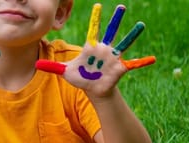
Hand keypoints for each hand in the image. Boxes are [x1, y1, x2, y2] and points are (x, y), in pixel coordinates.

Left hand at [36, 4, 154, 96]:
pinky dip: (143, 61)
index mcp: (92, 47)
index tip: (98, 5)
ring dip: (132, 35)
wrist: (93, 89)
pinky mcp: (120, 68)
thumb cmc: (81, 77)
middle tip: (121, 7)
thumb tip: (35, 63)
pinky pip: (133, 63)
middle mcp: (104, 49)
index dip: (96, 18)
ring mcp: (113, 57)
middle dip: (115, 19)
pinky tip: (153, 58)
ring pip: (124, 43)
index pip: (94, 29)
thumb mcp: (65, 72)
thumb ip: (52, 66)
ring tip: (140, 25)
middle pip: (111, 31)